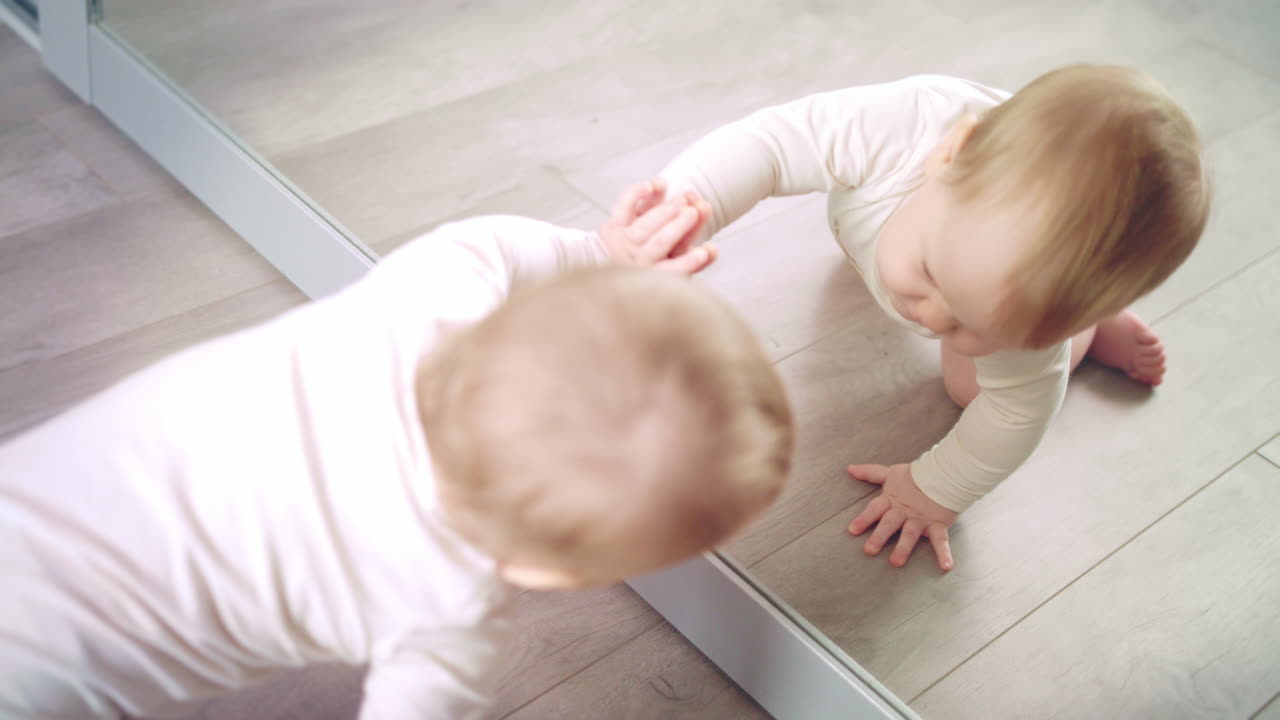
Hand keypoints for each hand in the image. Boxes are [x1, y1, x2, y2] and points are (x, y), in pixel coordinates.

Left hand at [598, 178, 716, 275]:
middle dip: (678, 225)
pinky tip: (657, 184)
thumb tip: (712, 250)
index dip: (691, 261)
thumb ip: (691, 246)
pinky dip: (638, 193)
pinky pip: (625, 207)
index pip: (677, 270)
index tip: (709, 250)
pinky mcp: (615, 225)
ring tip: (682, 199)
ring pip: (645, 226)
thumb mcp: (676, 257)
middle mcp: (641, 260)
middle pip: (661, 243)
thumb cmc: (656, 257)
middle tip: (693, 211)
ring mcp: (626, 242)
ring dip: (664, 210)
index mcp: (660, 273)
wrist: (619, 258)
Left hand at [847, 463, 956, 571]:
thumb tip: (850, 469)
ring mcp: (921, 518)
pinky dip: (944, 553)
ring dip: (903, 548)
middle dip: (879, 536)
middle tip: (869, 550)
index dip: (864, 518)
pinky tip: (946, 566)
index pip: (875, 509)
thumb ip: (870, 473)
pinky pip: (941, 540)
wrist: (944, 472)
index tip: (852, 531)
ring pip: (910, 533)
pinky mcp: (938, 524)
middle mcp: (904, 511)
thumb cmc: (915, 475)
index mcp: (892, 500)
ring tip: (896, 562)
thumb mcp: (890, 473)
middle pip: (890, 523)